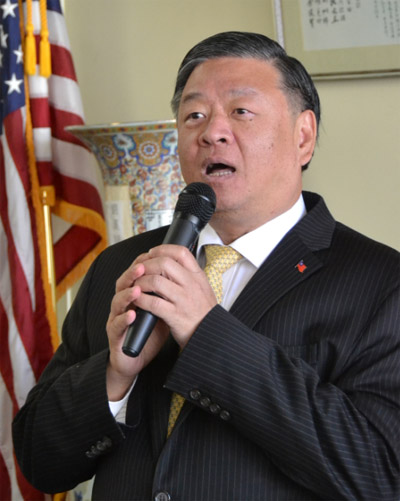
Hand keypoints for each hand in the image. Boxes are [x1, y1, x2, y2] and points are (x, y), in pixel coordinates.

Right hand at [106, 258, 168, 400]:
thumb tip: (184, 279)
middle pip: (123, 283)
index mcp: (134, 296)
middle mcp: (123, 304)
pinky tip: (131, 315)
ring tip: (137, 290)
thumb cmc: (148, 333)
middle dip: (132, 274)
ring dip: (127, 294)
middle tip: (142, 268)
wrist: (135, 359)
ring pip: (117, 302)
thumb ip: (168, 295)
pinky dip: (123, 319)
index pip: (135, 275)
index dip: (141, 265)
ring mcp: (117, 319)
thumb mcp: (162, 310)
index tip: (151, 256)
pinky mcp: (115, 335)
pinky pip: (117, 325)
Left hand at [133, 244, 216, 346]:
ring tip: (136, 285)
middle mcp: (191, 285)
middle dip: (147, 265)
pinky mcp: (175, 315)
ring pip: (155, 281)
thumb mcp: (202, 287)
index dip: (163, 249)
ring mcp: (183, 299)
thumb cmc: (203, 312)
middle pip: (164, 263)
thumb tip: (171, 261)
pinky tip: (138, 300)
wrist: (210, 334)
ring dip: (141, 282)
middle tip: (140, 270)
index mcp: (198, 276)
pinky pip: (152, 303)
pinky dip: (141, 299)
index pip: (181, 252)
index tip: (152, 253)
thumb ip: (189, 275)